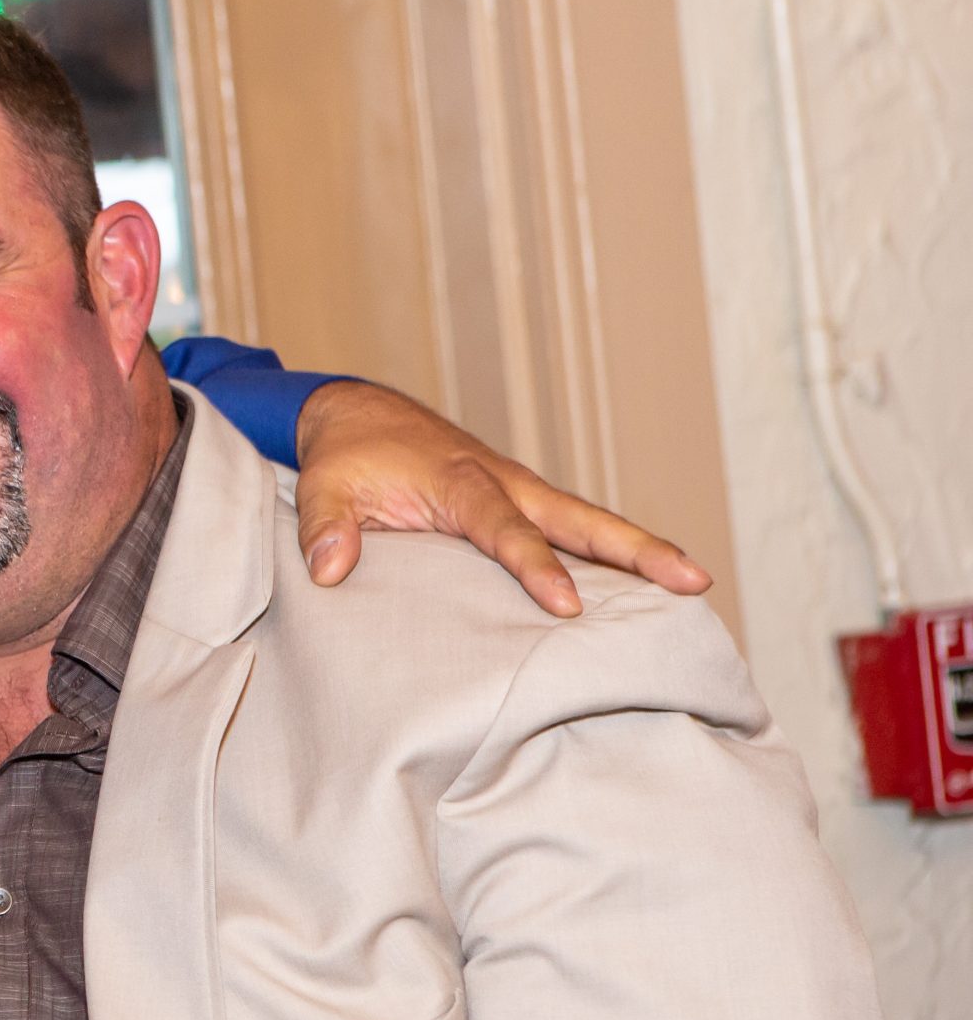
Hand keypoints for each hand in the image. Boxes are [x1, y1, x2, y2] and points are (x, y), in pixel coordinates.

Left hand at [291, 382, 710, 616]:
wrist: (358, 413)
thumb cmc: (346, 453)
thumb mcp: (322, 486)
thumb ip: (325, 527)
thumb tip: (329, 570)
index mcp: (460, 481)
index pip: (504, 530)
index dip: (535, 567)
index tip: (567, 606)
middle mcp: (503, 482)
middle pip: (579, 519)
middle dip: (636, 549)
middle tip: (694, 580)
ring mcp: (518, 491)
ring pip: (587, 522)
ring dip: (639, 551)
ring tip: (696, 585)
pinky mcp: (519, 502)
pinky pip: (570, 529)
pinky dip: (609, 553)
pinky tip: (643, 588)